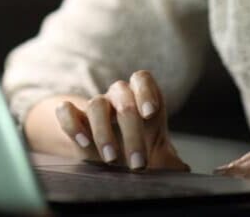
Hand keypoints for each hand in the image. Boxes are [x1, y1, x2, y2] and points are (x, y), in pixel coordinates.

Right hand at [54, 70, 189, 171]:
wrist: (113, 159)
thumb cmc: (141, 152)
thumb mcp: (158, 157)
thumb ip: (170, 161)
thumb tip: (182, 170)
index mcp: (141, 100)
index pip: (141, 79)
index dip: (145, 91)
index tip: (149, 114)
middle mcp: (118, 98)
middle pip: (123, 97)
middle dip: (132, 131)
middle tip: (138, 163)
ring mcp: (96, 107)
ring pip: (95, 104)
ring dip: (103, 132)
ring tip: (111, 159)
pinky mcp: (75, 120)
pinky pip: (66, 111)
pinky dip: (72, 124)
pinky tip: (83, 143)